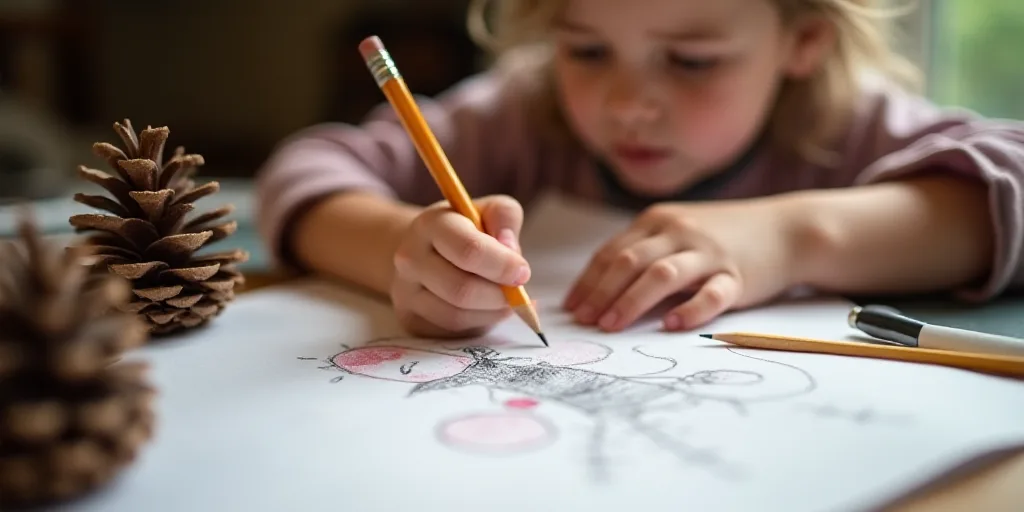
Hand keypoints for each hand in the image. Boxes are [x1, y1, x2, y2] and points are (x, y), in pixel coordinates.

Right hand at [390, 195, 530, 337]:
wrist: (424, 249)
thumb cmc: (464, 229)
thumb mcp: (488, 210)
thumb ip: (504, 218)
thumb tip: (510, 250)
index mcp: (431, 225)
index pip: (469, 250)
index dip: (502, 265)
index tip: (523, 272)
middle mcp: (411, 258)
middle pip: (462, 290)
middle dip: (499, 296)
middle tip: (518, 292)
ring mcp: (406, 291)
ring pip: (457, 316)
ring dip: (491, 313)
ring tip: (508, 301)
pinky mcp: (411, 318)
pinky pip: (452, 330)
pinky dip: (479, 323)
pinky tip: (491, 310)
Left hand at [563, 197, 804, 331]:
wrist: (786, 229)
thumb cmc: (722, 236)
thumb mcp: (678, 232)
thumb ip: (644, 251)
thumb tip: (599, 291)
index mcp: (658, 221)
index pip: (613, 252)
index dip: (589, 281)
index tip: (571, 307)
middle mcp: (679, 232)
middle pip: (630, 262)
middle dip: (601, 293)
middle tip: (584, 321)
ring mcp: (709, 252)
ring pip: (663, 274)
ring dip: (632, 301)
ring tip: (612, 325)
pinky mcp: (738, 275)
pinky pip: (712, 293)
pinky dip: (690, 309)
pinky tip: (670, 325)